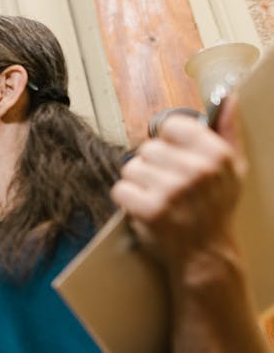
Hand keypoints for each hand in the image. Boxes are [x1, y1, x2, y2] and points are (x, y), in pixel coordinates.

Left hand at [111, 97, 246, 274]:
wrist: (205, 254)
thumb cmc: (216, 209)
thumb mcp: (233, 169)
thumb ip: (227, 132)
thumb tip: (227, 98)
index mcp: (216, 154)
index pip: (170, 126)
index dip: (166, 141)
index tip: (171, 157)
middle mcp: (196, 170)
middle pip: (146, 148)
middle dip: (149, 165)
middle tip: (163, 184)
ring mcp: (172, 190)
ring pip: (130, 167)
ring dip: (136, 183)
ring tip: (154, 196)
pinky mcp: (150, 210)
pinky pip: (120, 189)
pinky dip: (126, 200)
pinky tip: (142, 208)